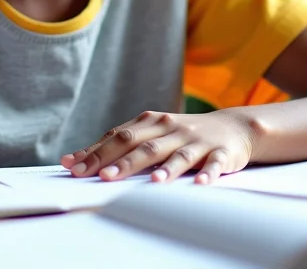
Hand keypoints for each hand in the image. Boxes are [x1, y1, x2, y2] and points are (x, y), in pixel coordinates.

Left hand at [61, 110, 257, 184]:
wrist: (232, 127)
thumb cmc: (181, 134)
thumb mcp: (151, 134)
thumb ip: (118, 145)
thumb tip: (76, 160)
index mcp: (151, 122)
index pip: (119, 136)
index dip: (97, 152)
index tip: (74, 167)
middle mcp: (171, 129)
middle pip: (143, 145)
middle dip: (122, 161)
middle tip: (102, 177)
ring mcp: (196, 141)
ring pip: (177, 155)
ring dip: (165, 168)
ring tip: (153, 182)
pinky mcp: (220, 153)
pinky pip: (213, 164)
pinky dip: (207, 173)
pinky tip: (200, 183)